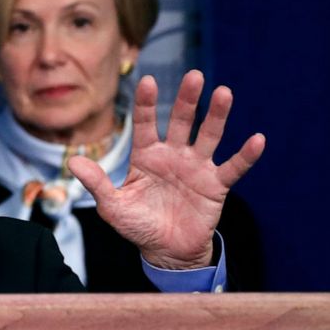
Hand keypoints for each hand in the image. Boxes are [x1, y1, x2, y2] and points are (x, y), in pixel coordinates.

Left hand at [68, 70, 264, 269]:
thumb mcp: (113, 207)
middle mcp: (172, 155)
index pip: (144, 123)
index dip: (145, 104)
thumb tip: (72, 162)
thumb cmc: (138, 225)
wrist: (166, 252)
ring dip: (216, 116)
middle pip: (180, 121)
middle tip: (194, 76)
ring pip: (208, 136)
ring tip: (224, 93)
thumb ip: (97, 183)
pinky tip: (257, 139)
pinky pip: (232, 167)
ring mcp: (196, 167)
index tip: (147, 81)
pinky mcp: (215, 185)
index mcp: (146, 156)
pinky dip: (245, 155)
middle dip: (187, 99)